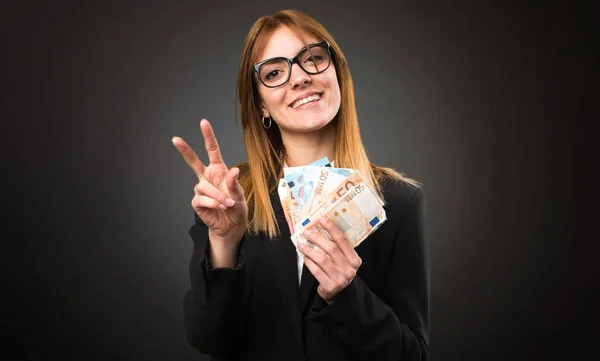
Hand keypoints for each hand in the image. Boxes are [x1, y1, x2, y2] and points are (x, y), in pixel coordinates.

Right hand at [172, 119, 247, 246]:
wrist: (231, 225)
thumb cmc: (236, 207)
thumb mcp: (240, 194)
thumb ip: (234, 184)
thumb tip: (233, 171)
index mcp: (218, 170)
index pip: (212, 150)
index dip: (208, 136)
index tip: (203, 122)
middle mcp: (207, 177)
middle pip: (193, 161)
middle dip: (185, 150)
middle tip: (175, 139)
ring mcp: (201, 189)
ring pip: (204, 187)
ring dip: (218, 196)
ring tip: (228, 203)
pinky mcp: (197, 202)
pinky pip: (202, 199)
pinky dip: (213, 203)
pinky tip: (220, 207)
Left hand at [298, 216, 361, 302]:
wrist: (340, 293)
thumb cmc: (340, 271)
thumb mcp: (344, 260)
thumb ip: (338, 248)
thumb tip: (321, 229)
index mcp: (354, 259)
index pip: (342, 240)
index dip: (331, 228)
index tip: (321, 219)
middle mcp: (349, 269)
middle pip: (331, 249)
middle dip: (317, 238)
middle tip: (306, 232)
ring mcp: (340, 278)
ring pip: (322, 259)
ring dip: (309, 250)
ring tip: (301, 245)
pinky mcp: (330, 286)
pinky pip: (316, 271)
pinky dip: (309, 263)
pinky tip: (305, 257)